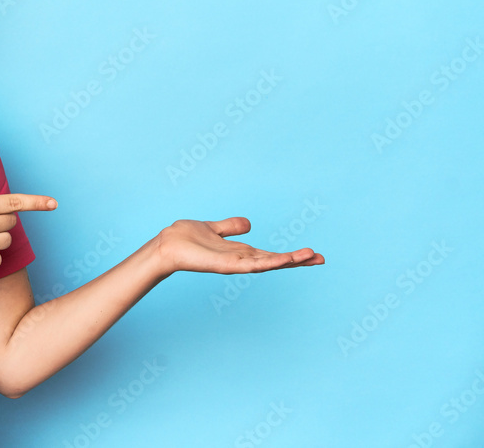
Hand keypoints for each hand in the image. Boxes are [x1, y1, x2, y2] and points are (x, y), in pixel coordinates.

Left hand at [149, 217, 323, 276]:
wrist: (167, 245)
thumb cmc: (186, 238)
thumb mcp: (214, 228)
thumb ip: (231, 227)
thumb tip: (249, 223)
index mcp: (240, 252)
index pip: (271, 254)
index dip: (291, 255)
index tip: (313, 254)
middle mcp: (240, 259)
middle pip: (274, 261)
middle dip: (297, 261)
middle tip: (322, 258)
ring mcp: (235, 264)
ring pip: (267, 263)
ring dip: (288, 261)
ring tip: (311, 256)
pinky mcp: (226, 265)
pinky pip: (250, 264)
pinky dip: (267, 262)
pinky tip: (282, 260)